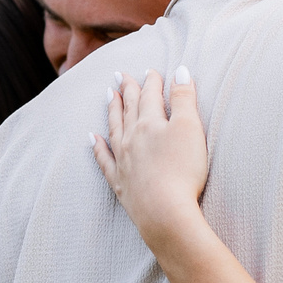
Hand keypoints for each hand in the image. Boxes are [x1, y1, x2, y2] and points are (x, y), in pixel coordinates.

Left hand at [90, 66, 208, 248]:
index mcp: (150, 123)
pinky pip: (104, 160)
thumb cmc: (183, 169)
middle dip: (127, 90)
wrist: (165, 212)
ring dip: (112, 111)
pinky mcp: (120, 182)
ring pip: (114, 128)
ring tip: (109, 96)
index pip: (150, 96)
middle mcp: (132, 138)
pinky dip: (97, 147)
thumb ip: (185, 99)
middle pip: (129, 108)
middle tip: (120, 75)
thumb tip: (181, 71)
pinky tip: (92, 139)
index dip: (152, 82)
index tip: (150, 71)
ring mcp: (123, 160)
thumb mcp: (190, 128)